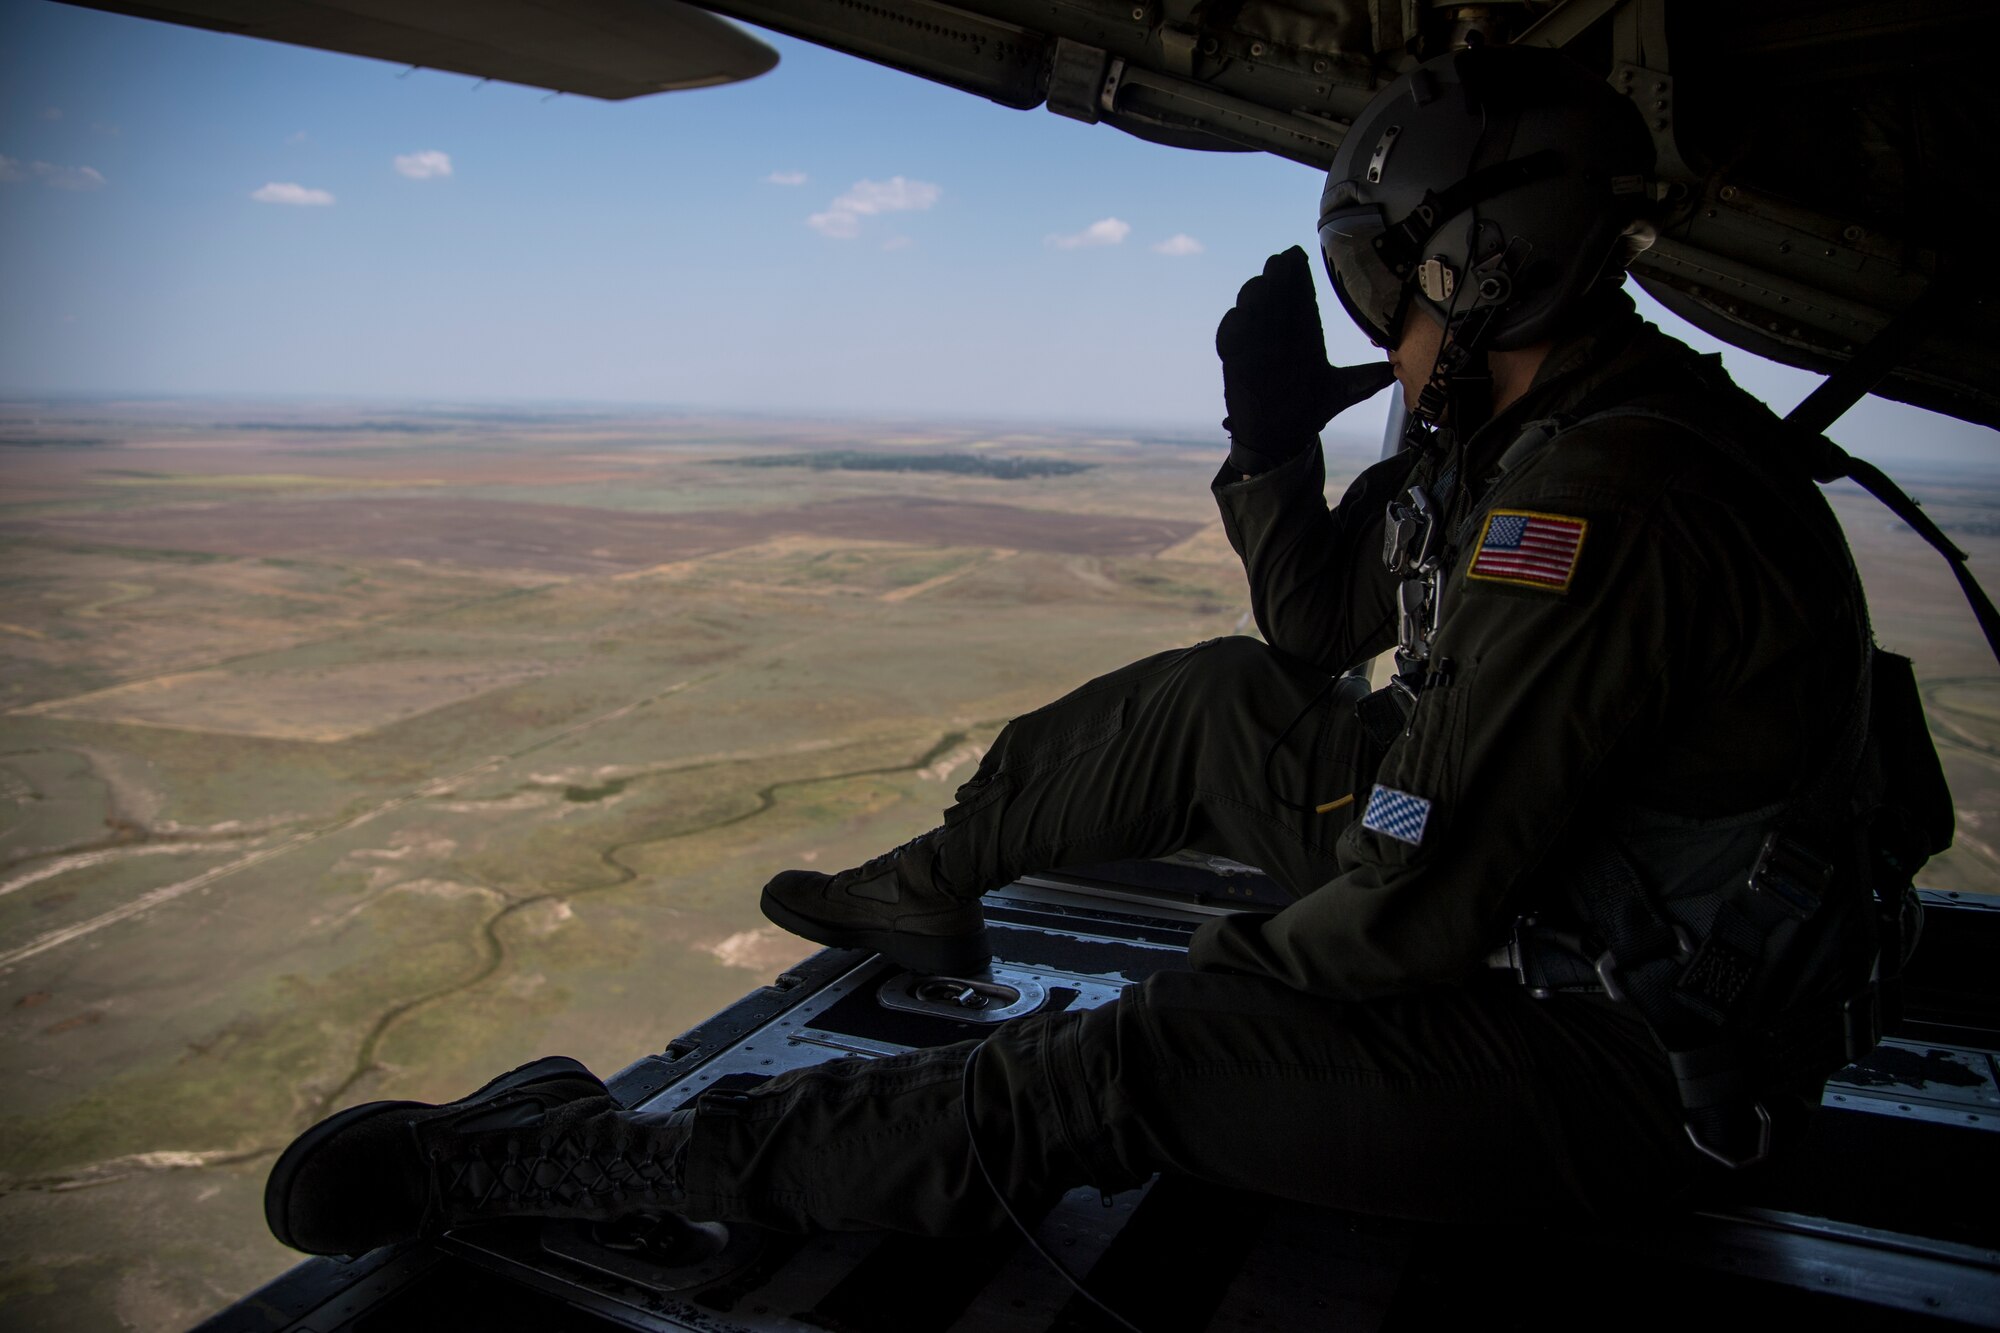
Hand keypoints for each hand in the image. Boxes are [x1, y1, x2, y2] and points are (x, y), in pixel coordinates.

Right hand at [1217, 246, 1394, 474]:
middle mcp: (1278, 333)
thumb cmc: (1310, 410)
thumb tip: (1395, 370)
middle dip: (1275, 277)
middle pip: (1273, 294)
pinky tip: (1240, 319)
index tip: (1296, 256)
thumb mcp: (1343, 392)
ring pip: (1248, 309)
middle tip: (1279, 265)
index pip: (1300, 296)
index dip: (1297, 274)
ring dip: (1253, 296)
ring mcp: (1254, 344)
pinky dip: (1232, 327)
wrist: (1281, 438)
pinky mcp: (1235, 362)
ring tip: (1261, 288)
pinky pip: (1228, 338)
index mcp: (1304, 333)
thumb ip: (1366, 378)